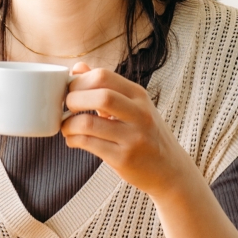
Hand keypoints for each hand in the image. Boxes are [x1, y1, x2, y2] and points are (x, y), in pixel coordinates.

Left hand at [62, 62, 193, 198]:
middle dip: (73, 99)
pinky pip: (89, 144)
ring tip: (67, 127)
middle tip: (66, 107)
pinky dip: (73, 140)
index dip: (79, 81)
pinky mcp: (123, 158)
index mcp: (139, 95)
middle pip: (100, 96)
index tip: (70, 90)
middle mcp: (139, 114)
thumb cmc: (146, 134)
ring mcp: (133, 137)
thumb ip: (105, 86)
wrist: (170, 170)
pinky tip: (73, 140)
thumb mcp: (133, 105)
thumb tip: (77, 67)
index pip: (104, 76)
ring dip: (69, 124)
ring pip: (89, 123)